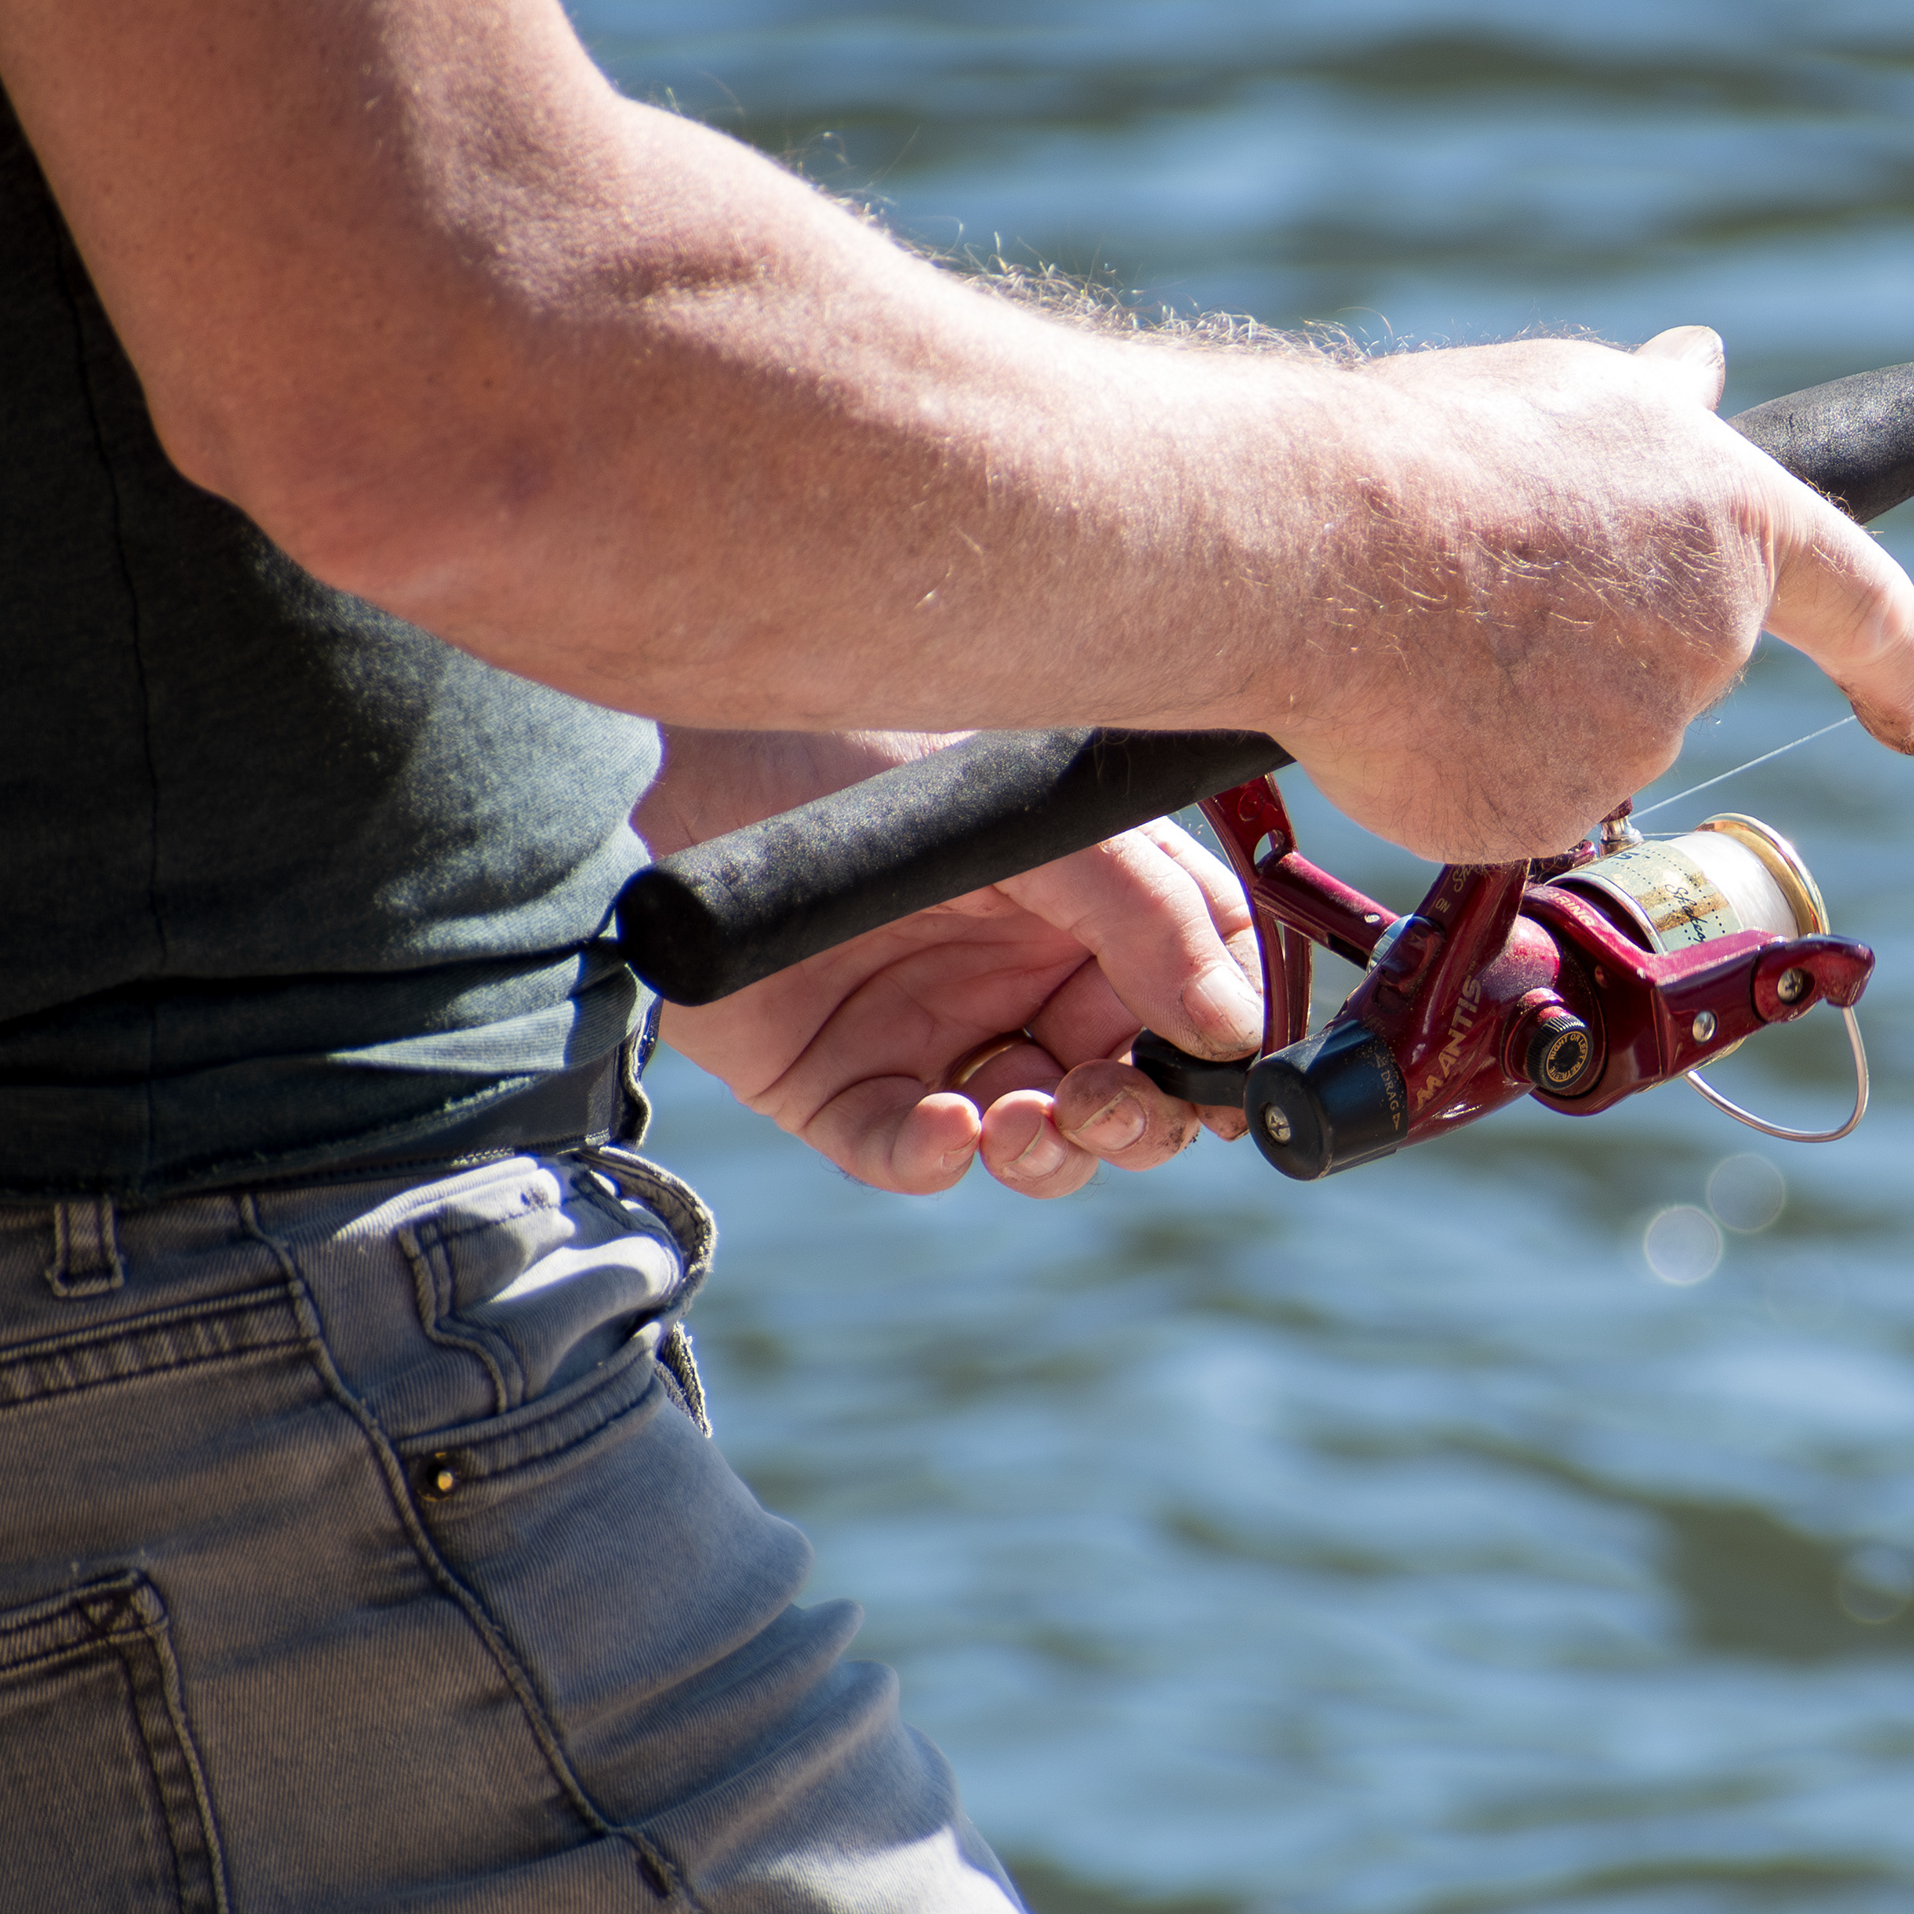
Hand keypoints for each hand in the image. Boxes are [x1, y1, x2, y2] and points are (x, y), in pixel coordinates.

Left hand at [641, 736, 1263, 1198]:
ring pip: (1038, 1143)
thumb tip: (1235, 1031)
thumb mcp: (1032, 819)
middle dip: (1140, 1117)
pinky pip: (911, 1154)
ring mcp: (937, 1037)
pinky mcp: (842, 1086)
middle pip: (1133, 1090)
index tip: (1235, 1091)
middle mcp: (1027, 977)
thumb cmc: (858, 753)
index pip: (1200, 993)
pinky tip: (943, 1129)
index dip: (1226, 1050)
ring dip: (1053, 1152)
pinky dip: (938, 1160)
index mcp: (1094, 907)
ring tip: (1027, 1122)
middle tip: (1102, 1102)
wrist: (677, 770)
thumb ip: (1150, 914)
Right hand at [1244, 326, 1913, 865]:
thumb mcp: (1573, 395)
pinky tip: (1407, 700)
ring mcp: (1634, 740)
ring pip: (1589, 737)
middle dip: (1599, 638)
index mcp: (1737, 527)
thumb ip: (1659, 414)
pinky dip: (1465, 761)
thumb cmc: (1440, 454)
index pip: (1864, 602)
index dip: (1905, 662)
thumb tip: (1703, 367)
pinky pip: (1516, 798)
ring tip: (1427, 627)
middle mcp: (1711, 643)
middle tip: (1490, 586)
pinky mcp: (1549, 814)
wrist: (1315, 550)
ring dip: (1522, 698)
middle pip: (1676, 666)